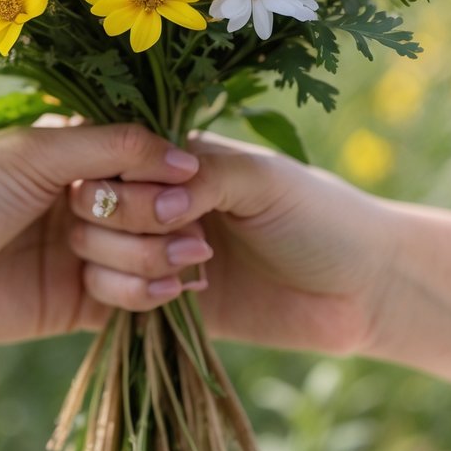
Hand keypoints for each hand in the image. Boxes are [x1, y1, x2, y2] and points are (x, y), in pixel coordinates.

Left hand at [0, 123, 204, 345]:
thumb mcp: (39, 154)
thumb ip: (115, 149)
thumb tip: (189, 160)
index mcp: (79, 153)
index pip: (150, 158)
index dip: (170, 172)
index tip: (184, 181)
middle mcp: (89, 198)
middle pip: (159, 208)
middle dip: (162, 217)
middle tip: (151, 219)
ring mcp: (86, 249)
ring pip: (154, 253)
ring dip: (152, 254)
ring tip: (143, 255)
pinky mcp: (79, 302)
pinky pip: (133, 298)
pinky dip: (148, 293)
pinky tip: (161, 288)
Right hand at [68, 131, 389, 353]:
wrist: (360, 288)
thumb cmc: (319, 215)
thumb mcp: (265, 181)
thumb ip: (208, 178)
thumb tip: (157, 202)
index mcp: (175, 154)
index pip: (110, 152)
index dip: (120, 174)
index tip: (164, 194)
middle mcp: (154, 197)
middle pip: (90, 200)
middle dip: (123, 218)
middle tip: (182, 229)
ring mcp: (153, 248)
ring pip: (91, 249)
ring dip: (130, 258)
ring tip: (196, 261)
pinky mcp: (160, 298)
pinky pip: (110, 295)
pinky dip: (132, 295)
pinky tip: (183, 291)